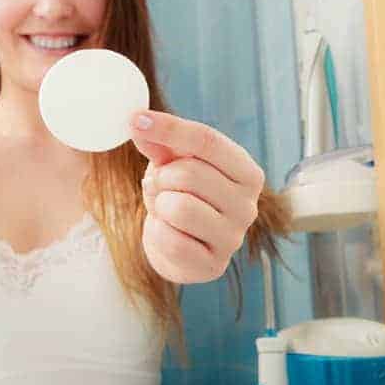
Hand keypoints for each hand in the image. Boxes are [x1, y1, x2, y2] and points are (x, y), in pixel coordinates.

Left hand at [130, 111, 264, 282]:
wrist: (178, 246)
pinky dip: (157, 233)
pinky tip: (167, 233)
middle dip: (162, 178)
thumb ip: (158, 143)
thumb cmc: (179, 196)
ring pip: (179, 207)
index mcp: (246, 172)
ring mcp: (233, 238)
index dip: (169, 128)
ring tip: (165, 209)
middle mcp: (248, 205)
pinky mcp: (213, 265)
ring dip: (160, 206)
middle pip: (189, 173)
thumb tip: (137, 120)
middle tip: (160, 186)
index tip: (135, 119)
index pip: (207, 141)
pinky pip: (171, 240)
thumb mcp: (171, 163)